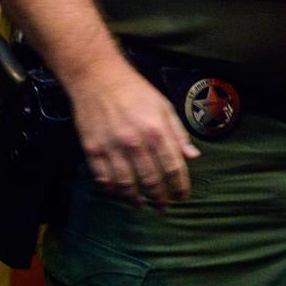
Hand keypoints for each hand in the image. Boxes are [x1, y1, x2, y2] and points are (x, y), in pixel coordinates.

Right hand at [66, 60, 200, 208]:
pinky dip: (113, 192)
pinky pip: (104, 180)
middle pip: (151, 181)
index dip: (180, 186)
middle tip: (164, 206)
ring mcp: (112, 148)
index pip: (174, 167)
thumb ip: (178, 133)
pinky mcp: (93, 151)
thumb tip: (193, 157)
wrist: (98, 78)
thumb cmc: (136, 91)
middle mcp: (136, 142)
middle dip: (161, 198)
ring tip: (144, 204)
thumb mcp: (164, 107)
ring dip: (137, 200)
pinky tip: (121, 194)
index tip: (182, 196)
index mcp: (157, 130)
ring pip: (127, 186)